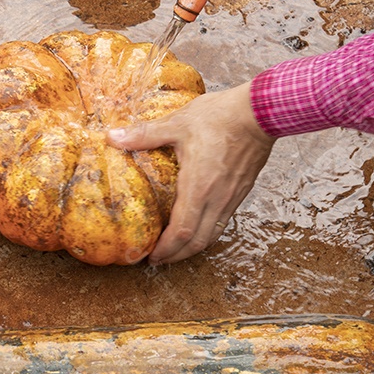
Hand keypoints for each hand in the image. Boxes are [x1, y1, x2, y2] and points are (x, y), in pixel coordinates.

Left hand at [107, 82, 275, 264]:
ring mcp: (231, 197)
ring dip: (192, 248)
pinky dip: (206, 233)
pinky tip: (197, 228)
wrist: (260, 113)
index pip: (181, 232)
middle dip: (176, 256)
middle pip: (196, 242)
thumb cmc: (220, 117)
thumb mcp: (177, 123)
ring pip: (212, 235)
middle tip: (158, 260)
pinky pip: (223, 222)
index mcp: (198, 187)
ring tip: (175, 250)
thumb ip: (144, 134)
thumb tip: (113, 137)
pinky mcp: (241, 192)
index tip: (150, 256)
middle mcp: (216, 199)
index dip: (165, 249)